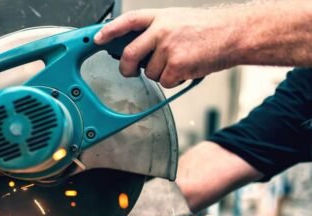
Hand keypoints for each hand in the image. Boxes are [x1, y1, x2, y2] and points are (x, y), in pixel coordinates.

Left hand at [94, 7, 240, 87]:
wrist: (236, 33)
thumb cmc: (209, 29)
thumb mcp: (178, 21)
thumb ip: (156, 31)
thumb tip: (137, 50)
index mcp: (160, 17)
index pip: (128, 22)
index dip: (110, 31)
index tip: (97, 38)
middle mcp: (161, 30)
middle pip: (129, 54)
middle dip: (127, 67)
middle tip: (130, 71)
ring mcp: (168, 48)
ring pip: (150, 72)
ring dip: (162, 74)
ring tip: (181, 61)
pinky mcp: (176, 65)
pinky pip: (165, 82)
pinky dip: (174, 81)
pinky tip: (187, 69)